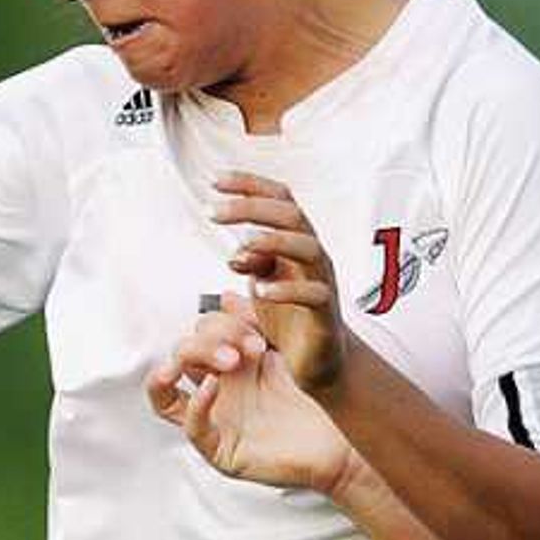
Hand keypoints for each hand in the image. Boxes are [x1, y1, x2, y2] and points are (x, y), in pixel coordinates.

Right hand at [146, 298, 357, 496]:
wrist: (342, 439)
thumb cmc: (316, 402)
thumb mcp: (284, 355)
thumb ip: (256, 326)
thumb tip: (229, 295)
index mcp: (229, 366)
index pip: (198, 334)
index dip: (221, 322)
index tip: (254, 322)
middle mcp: (216, 391)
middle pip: (182, 354)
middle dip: (210, 340)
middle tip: (251, 346)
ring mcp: (214, 420)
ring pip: (164, 390)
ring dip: (184, 364)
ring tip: (224, 359)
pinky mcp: (221, 451)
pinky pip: (192, 428)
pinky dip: (197, 404)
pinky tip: (214, 386)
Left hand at [208, 173, 350, 396]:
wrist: (317, 359)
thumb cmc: (290, 316)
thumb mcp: (264, 282)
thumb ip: (252, 261)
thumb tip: (236, 252)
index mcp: (297, 241)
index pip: (279, 199)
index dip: (249, 185)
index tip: (215, 180)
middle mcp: (313, 255)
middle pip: (291, 215)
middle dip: (251, 208)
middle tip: (214, 213)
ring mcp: (323, 281)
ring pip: (308, 247)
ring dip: (272, 242)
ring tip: (241, 248)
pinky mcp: (325, 313)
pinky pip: (313, 294)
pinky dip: (287, 290)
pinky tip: (261, 291)